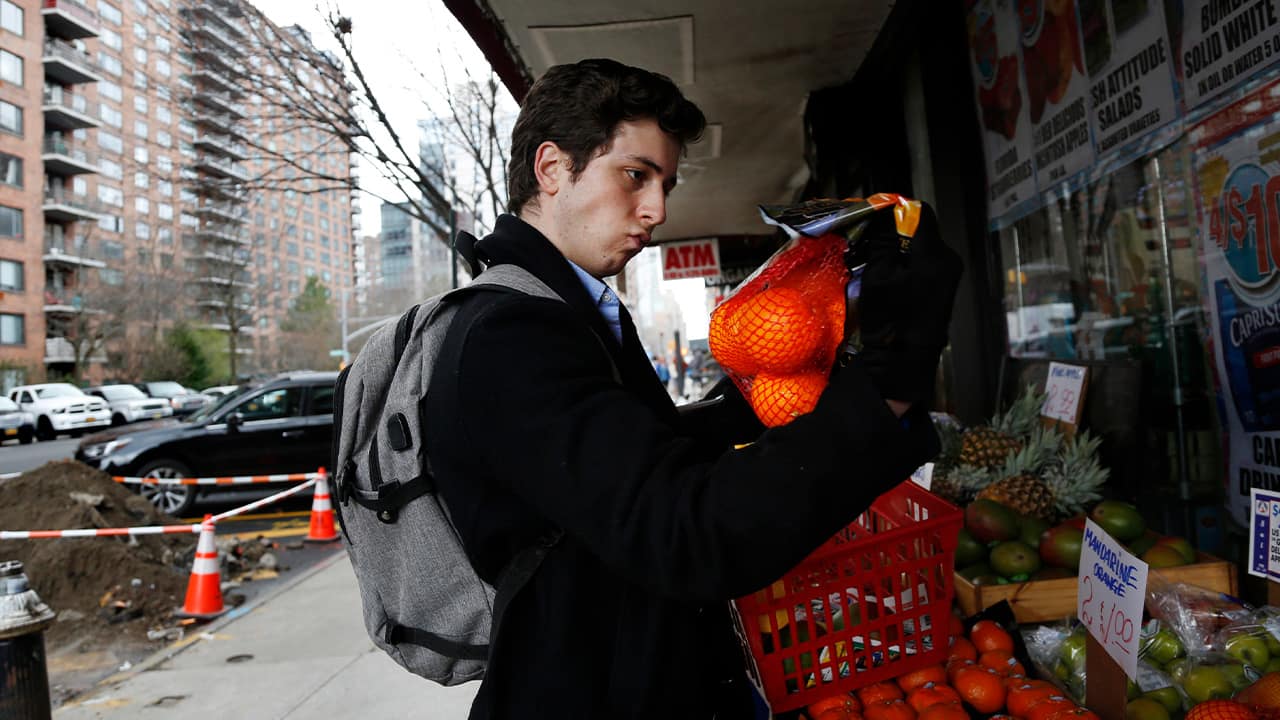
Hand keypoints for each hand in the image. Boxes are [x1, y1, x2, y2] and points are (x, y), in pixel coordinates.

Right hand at [855, 203, 961, 404]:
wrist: (903, 362)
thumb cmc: (891, 319)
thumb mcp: (878, 276)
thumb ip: (883, 241)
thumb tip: (883, 214)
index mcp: (936, 254)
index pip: (920, 212)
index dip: (896, 211)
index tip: (874, 219)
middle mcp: (949, 260)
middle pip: (921, 230)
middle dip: (894, 233)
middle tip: (868, 243)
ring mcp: (949, 276)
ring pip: (921, 248)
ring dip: (898, 250)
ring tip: (875, 263)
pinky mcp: (943, 289)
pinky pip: (924, 265)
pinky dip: (906, 265)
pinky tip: (888, 279)